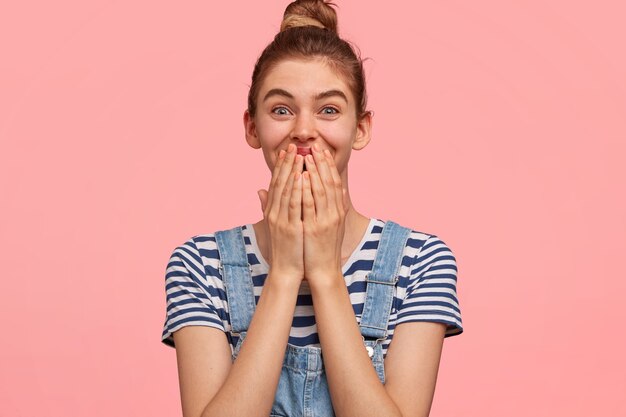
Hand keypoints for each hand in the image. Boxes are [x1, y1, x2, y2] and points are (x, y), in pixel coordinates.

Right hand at [257, 143, 304, 284]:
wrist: (285, 271)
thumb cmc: (285, 249)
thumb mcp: (276, 225)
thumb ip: (269, 206)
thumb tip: (260, 190)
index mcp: (272, 211)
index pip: (276, 184)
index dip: (280, 166)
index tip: (286, 151)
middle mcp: (274, 213)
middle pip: (280, 183)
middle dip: (286, 164)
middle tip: (292, 146)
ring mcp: (281, 220)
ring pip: (287, 191)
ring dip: (292, 172)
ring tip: (298, 156)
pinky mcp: (290, 228)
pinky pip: (294, 205)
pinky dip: (298, 190)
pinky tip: (303, 177)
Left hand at [301, 144, 349, 283]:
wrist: (324, 270)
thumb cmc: (324, 248)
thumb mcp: (331, 225)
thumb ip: (332, 207)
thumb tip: (339, 191)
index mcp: (338, 211)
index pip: (335, 182)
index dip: (329, 166)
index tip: (323, 151)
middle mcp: (334, 213)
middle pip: (329, 182)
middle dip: (322, 163)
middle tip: (316, 146)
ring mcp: (326, 220)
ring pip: (321, 191)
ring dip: (314, 172)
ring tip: (308, 156)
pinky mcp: (315, 228)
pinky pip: (310, 205)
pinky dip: (306, 190)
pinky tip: (302, 178)